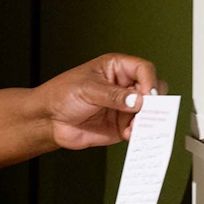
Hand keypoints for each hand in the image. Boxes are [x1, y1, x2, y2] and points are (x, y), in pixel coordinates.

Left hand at [35, 53, 167, 149]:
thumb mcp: (87, 89)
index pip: (143, 69)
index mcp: (116, 68)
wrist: (50, 120)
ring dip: (148, 120)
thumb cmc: (62, 95)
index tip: (148, 95)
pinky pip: (139, 129)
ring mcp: (125, 107)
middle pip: (153, 90)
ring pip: (150, 112)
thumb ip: (113, 95)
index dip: (150, 81)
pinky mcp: (122, 125)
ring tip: (137, 126)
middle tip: (147, 111)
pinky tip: (131, 134)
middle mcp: (124, 86)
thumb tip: (138, 100)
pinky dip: (140, 133)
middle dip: (154, 102)